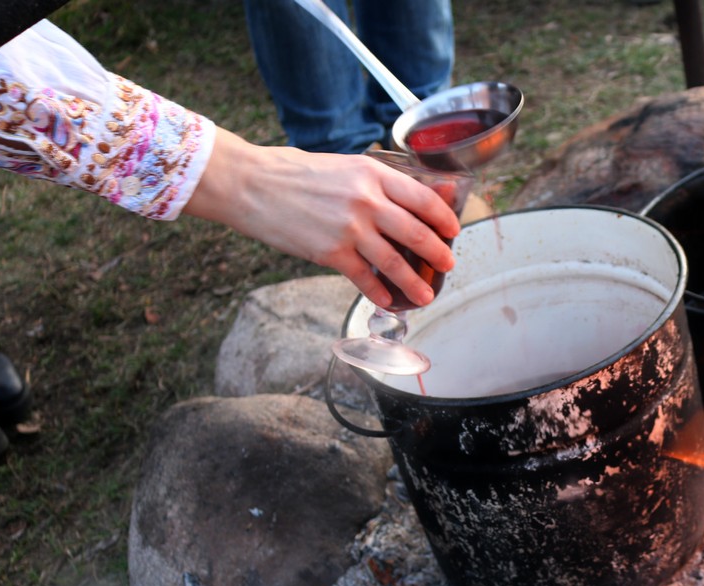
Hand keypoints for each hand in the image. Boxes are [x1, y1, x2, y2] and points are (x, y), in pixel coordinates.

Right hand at [183, 128, 461, 307]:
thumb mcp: (343, 166)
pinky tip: (387, 300)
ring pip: (395, 262)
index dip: (443, 217)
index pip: (423, 198)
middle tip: (448, 265)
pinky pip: (365, 278)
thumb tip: (406, 200)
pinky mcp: (331, 253)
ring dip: (415, 283)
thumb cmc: (294, 173)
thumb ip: (375, 183)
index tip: (452, 230)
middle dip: (438, 254)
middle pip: (417, 233)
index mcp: (372, 174)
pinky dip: (379, 292)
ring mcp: (350, 229)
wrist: (251, 184)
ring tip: (426, 295)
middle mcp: (367, 201)